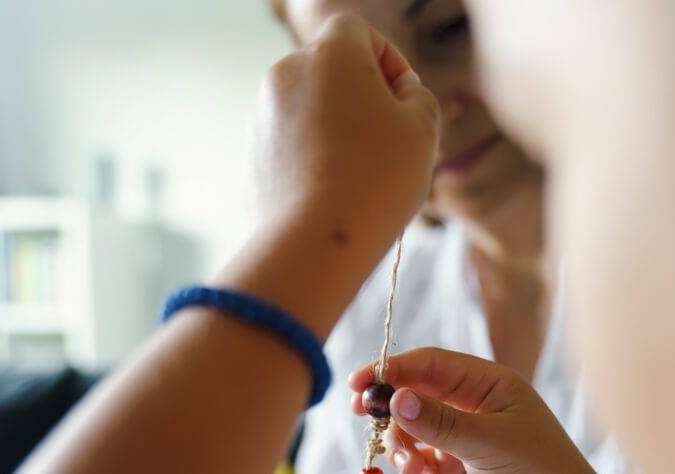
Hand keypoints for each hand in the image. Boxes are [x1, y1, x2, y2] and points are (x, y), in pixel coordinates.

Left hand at [252, 13, 439, 257]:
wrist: (315, 243)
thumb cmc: (376, 180)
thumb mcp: (423, 129)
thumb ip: (417, 96)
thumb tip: (400, 93)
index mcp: (329, 55)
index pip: (356, 29)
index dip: (387, 58)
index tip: (404, 99)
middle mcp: (286, 74)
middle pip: (330, 69)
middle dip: (361, 96)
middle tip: (390, 142)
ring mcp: (262, 115)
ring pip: (309, 108)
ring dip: (336, 129)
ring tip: (363, 175)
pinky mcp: (252, 156)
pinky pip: (291, 144)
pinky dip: (313, 158)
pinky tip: (335, 194)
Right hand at [350, 348, 628, 473]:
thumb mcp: (488, 444)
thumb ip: (439, 422)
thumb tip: (394, 397)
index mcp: (491, 384)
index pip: (431, 364)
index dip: (392, 370)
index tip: (359, 385)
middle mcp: (477, 406)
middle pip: (416, 396)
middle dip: (394, 416)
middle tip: (371, 429)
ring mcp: (467, 439)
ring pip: (414, 432)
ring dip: (406, 452)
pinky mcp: (460, 470)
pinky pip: (421, 461)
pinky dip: (416, 472)